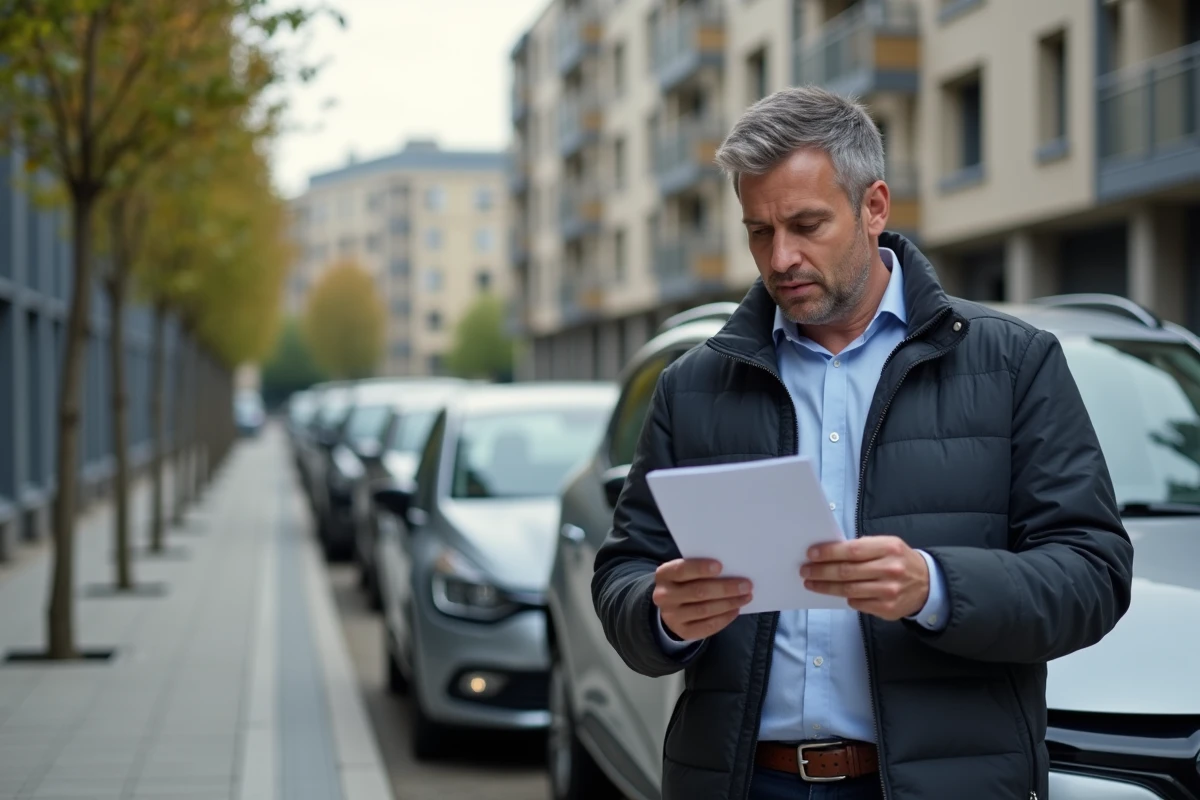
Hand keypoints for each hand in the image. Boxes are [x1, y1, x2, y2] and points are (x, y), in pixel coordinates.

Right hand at [653, 559, 752, 640]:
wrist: (671, 606)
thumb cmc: (685, 581)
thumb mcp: (686, 571)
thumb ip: (701, 569)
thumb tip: (731, 569)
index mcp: (664, 575)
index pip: (681, 570)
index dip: (700, 568)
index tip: (720, 566)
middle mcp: (664, 596)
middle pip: (698, 592)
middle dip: (725, 588)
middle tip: (746, 585)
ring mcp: (672, 616)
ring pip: (705, 610)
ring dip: (729, 603)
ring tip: (746, 597)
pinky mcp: (683, 631)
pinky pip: (707, 626)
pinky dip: (725, 618)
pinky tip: (736, 610)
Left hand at [800, 536, 928, 619]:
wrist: (927, 584)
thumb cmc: (899, 560)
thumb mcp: (887, 545)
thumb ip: (863, 547)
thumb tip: (830, 552)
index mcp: (889, 548)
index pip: (852, 550)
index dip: (829, 553)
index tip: (811, 554)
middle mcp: (890, 569)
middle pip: (847, 572)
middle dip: (821, 571)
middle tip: (805, 570)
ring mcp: (889, 591)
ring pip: (849, 590)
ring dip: (826, 587)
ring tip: (811, 583)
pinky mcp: (888, 609)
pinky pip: (857, 603)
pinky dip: (845, 598)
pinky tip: (836, 592)